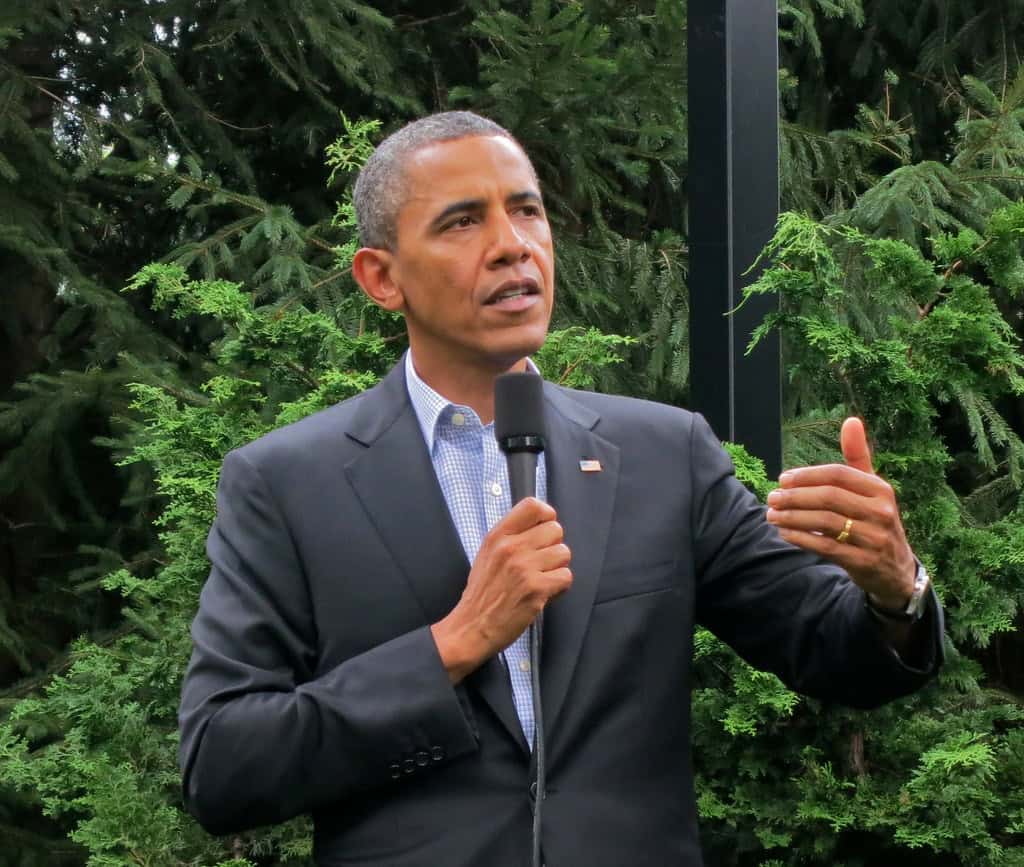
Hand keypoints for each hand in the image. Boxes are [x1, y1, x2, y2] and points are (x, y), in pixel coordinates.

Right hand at [431, 497, 571, 682]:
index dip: (546, 516)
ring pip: (564, 553)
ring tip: (541, 579)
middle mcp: (511, 547)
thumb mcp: (487, 554)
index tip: (544, 531)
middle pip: (555, 529)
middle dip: (553, 546)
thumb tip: (539, 525)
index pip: (532, 506)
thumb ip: (511, 537)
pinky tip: (544, 593)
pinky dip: (559, 587)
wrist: (471, 627)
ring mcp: (524, 568)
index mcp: (498, 536)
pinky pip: (566, 577)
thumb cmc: (482, 592)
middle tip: (541, 563)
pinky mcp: (536, 589)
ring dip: (557, 568)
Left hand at [765, 417, 915, 608]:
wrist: (894, 570)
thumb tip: (851, 420)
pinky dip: (801, 539)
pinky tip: (784, 533)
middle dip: (795, 497)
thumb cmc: (874, 520)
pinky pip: (826, 547)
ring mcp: (874, 538)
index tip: (782, 479)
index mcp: (880, 490)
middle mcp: (881, 511)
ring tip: (771, 515)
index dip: (807, 475)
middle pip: (829, 497)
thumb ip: (857, 457)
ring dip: (792, 518)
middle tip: (771, 498)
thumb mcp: (871, 489)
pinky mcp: (863, 562)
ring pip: (825, 522)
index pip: (838, 474)